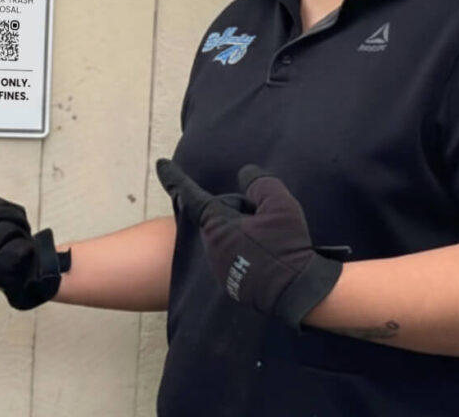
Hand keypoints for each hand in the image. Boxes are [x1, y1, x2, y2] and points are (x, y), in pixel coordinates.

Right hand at [0, 175, 70, 309]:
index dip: (5, 208)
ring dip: (23, 234)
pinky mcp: (2, 274)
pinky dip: (28, 249)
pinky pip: (20, 247)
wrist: (30, 275)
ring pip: (9, 229)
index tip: (8, 223)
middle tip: (20, 232)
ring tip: (21, 245)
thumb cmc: (12, 244)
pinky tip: (25, 257)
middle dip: (15, 218)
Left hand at [156, 159, 344, 329]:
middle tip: (266, 222)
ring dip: (245, 233)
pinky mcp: (230, 283)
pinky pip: (235, 257)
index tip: (161, 164)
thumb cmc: (287, 247)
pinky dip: (249, 253)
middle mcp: (210, 246)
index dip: (175, 178)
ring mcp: (218, 266)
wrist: (297, 294)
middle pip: (220, 215)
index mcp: (216, 224)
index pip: (191, 195)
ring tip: (272, 244)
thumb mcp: (280, 205)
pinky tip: (269, 260)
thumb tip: (247, 175)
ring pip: (228, 236)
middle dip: (240, 212)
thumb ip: (260, 184)